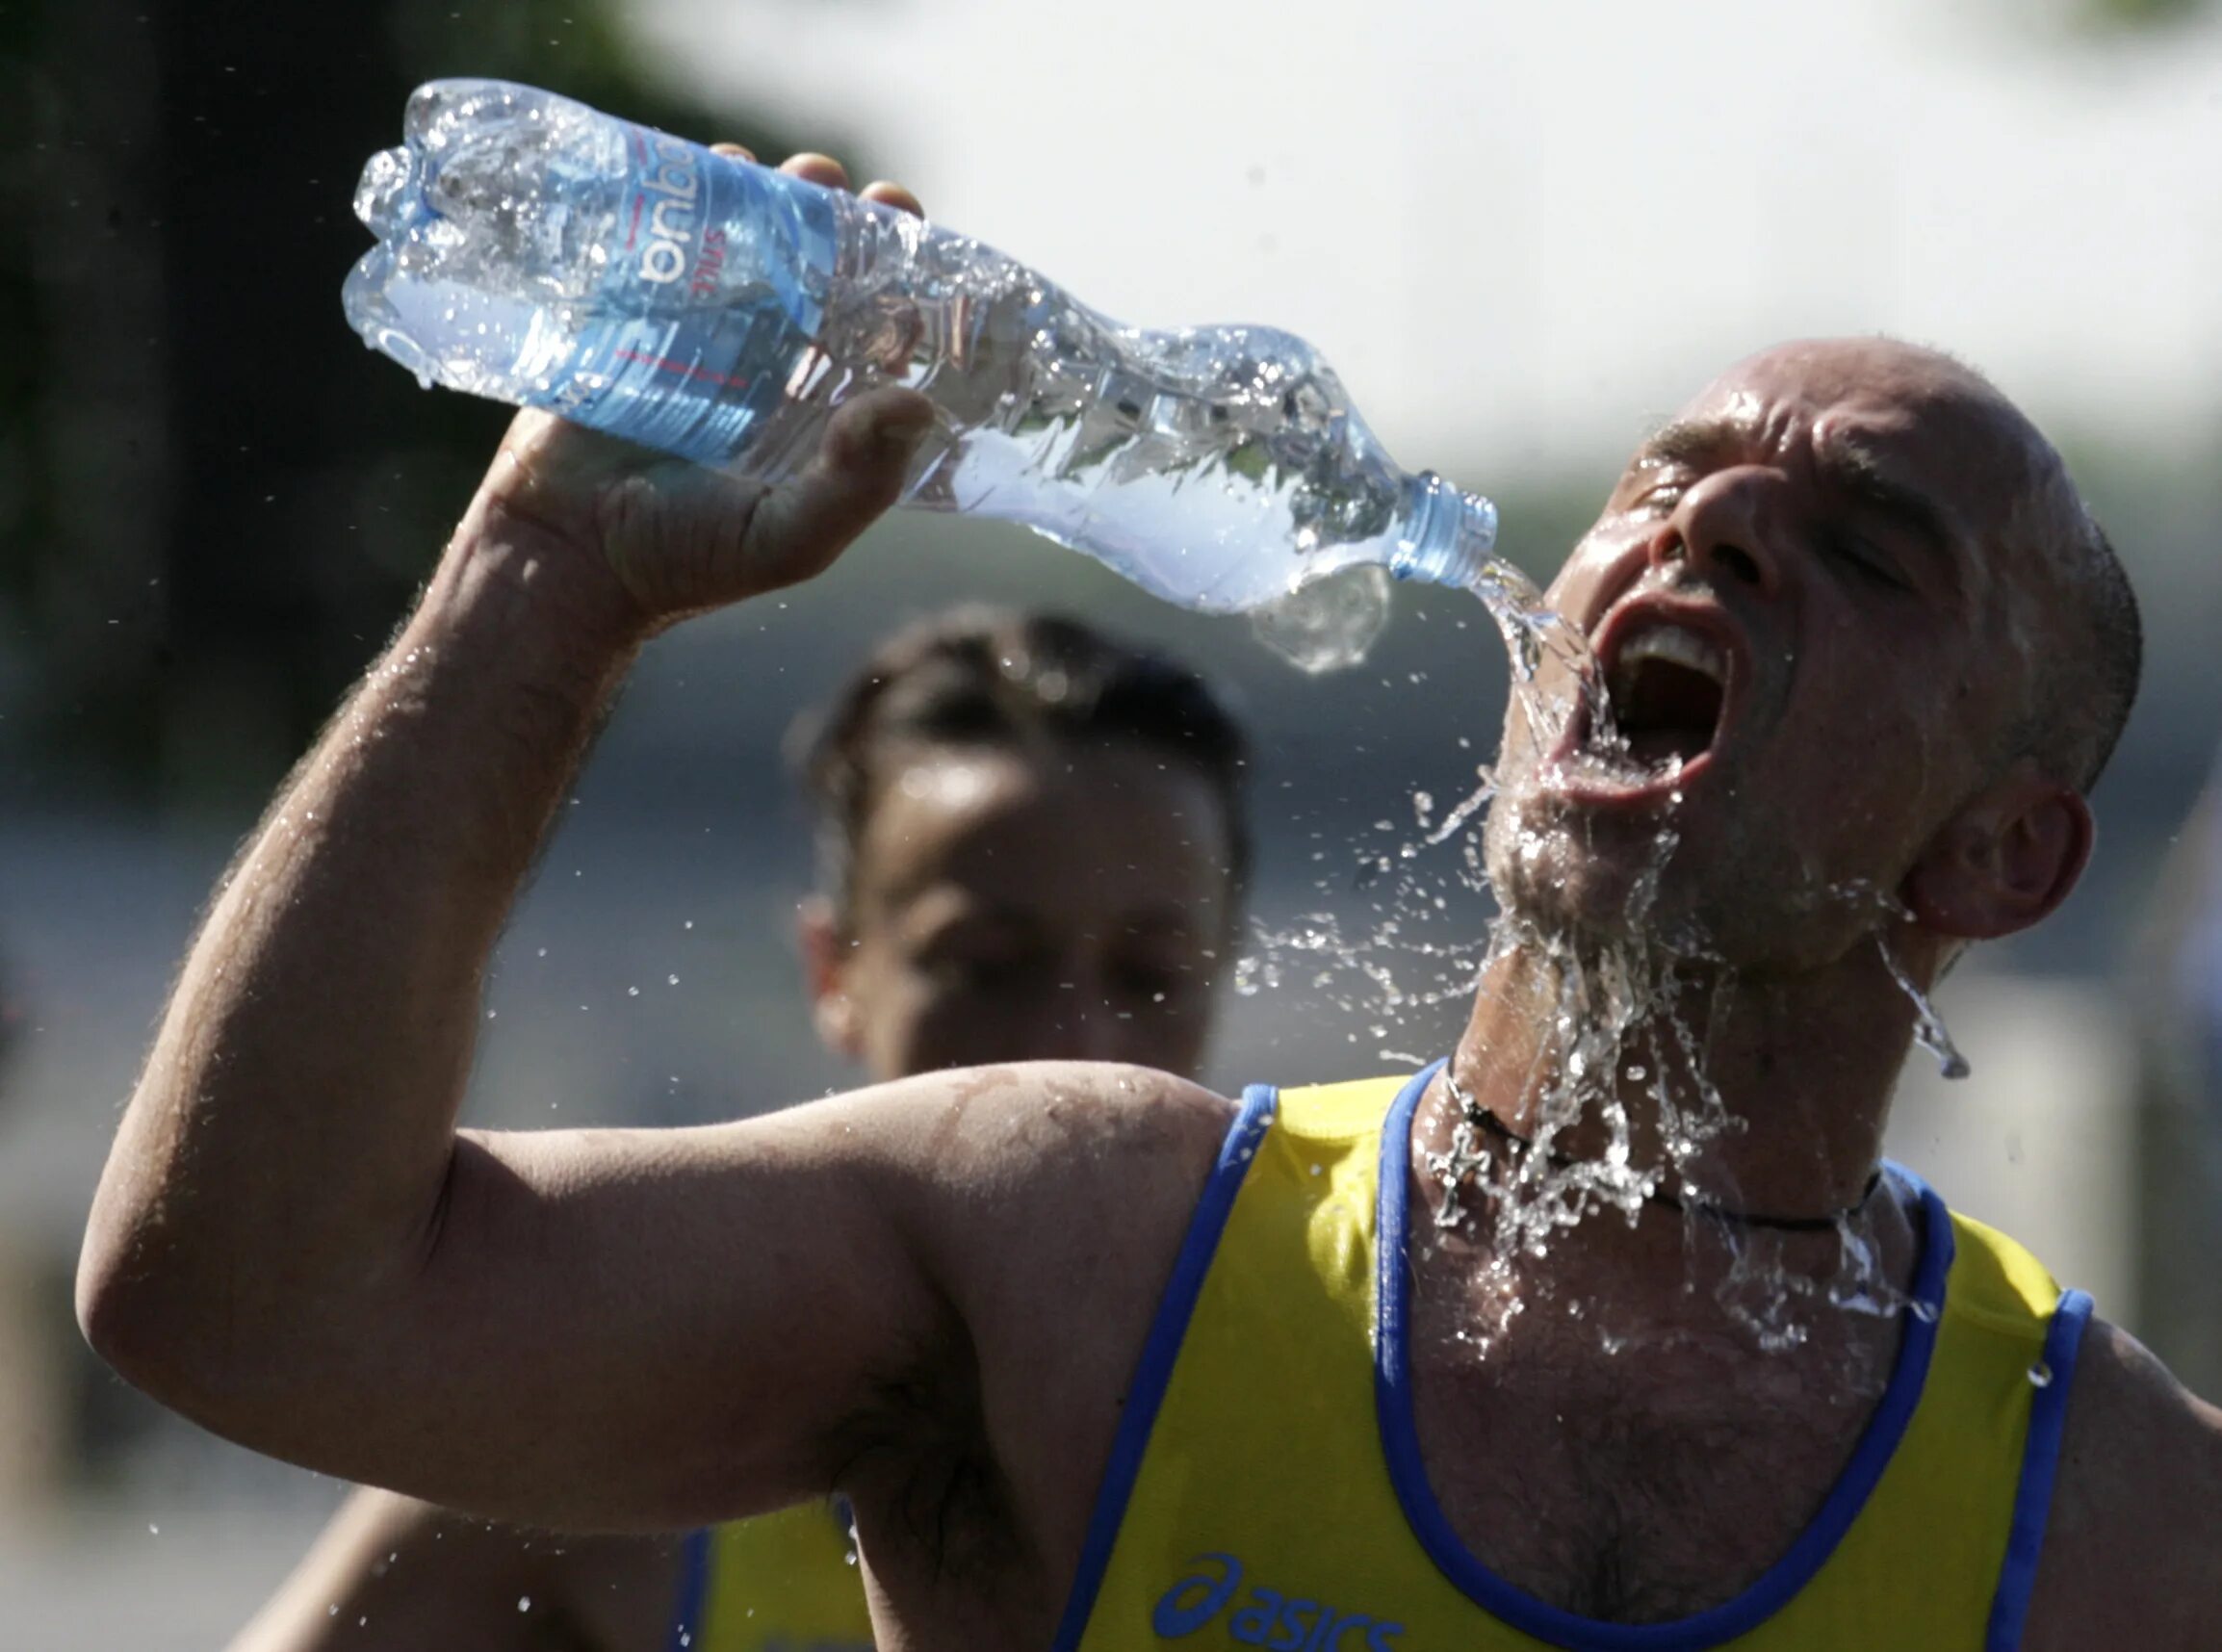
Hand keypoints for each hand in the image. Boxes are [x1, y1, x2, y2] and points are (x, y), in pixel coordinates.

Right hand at [465, 151, 935, 635]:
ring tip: (765, 175)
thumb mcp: (789, 537)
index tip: (904, 226)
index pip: (876, 325)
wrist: (564, 557)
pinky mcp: (629, 320)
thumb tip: (918, 404)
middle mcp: (768, 364)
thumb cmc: (683, 562)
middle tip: (831, 185)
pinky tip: (698, 181)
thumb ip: (859, 483)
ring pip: (743, 245)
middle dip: (830, 216)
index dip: (899, 274)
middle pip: (815, 268)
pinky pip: (661, 247)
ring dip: (760, 198)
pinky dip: (681, 207)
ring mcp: (698, 336)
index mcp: (819, 408)